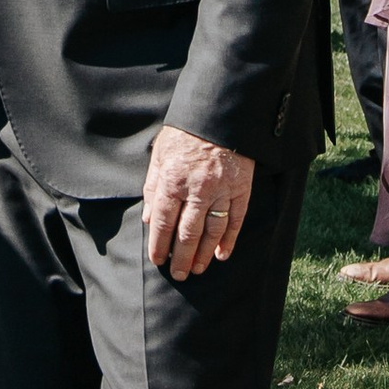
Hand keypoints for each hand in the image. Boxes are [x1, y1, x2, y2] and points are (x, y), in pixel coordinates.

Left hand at [141, 125, 254, 277]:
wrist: (219, 114)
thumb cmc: (185, 133)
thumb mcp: (160, 154)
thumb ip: (152, 186)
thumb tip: (147, 218)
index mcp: (173, 179)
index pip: (162, 221)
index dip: (159, 244)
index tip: (157, 260)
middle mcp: (197, 188)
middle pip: (187, 232)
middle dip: (181, 257)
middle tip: (178, 275)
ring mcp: (221, 190)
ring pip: (211, 231)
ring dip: (203, 254)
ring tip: (197, 269)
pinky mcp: (241, 188)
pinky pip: (235, 220)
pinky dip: (229, 240)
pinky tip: (222, 255)